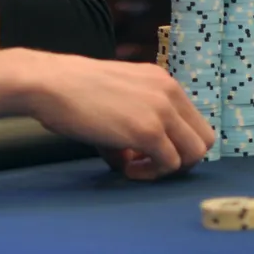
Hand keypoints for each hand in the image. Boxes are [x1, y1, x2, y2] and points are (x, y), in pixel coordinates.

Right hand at [28, 58, 213, 179]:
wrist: (49, 83)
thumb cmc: (71, 88)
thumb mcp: (114, 97)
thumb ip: (133, 121)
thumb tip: (133, 158)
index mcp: (161, 80)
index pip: (192, 119)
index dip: (175, 141)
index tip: (147, 149)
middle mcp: (168, 91)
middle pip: (203, 138)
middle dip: (180, 157)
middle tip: (147, 162)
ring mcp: (160, 111)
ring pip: (193, 154)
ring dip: (166, 167)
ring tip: (134, 165)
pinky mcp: (148, 131)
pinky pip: (168, 164)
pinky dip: (149, 173)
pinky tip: (124, 166)